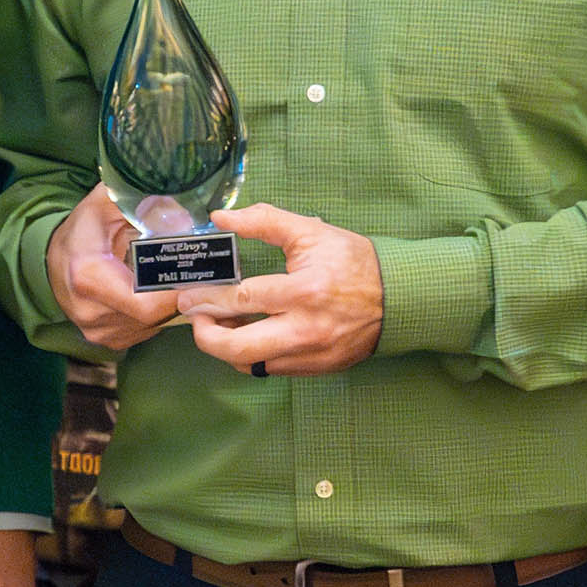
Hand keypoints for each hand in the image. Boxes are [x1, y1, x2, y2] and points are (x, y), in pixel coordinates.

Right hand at [46, 187, 183, 352]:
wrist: (54, 259)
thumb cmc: (83, 229)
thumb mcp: (106, 203)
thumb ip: (144, 203)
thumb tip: (184, 219)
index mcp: (88, 276)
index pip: (147, 304)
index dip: (176, 293)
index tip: (195, 274)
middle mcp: (90, 311)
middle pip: (153, 315)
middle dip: (177, 294)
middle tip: (192, 273)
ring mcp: (97, 330)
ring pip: (152, 325)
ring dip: (166, 305)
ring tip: (171, 278)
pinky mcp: (105, 339)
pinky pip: (143, 331)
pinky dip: (154, 314)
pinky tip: (152, 294)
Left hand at [176, 204, 381, 376]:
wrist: (399, 299)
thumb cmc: (353, 261)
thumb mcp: (310, 232)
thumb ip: (264, 220)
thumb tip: (221, 217)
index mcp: (304, 291)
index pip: (243, 300)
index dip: (208, 299)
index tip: (188, 295)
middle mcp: (305, 329)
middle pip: (239, 348)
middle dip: (206, 336)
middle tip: (195, 318)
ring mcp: (311, 355)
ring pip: (250, 364)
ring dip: (225, 347)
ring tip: (219, 324)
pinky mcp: (316, 369)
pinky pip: (270, 369)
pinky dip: (250, 355)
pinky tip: (245, 335)